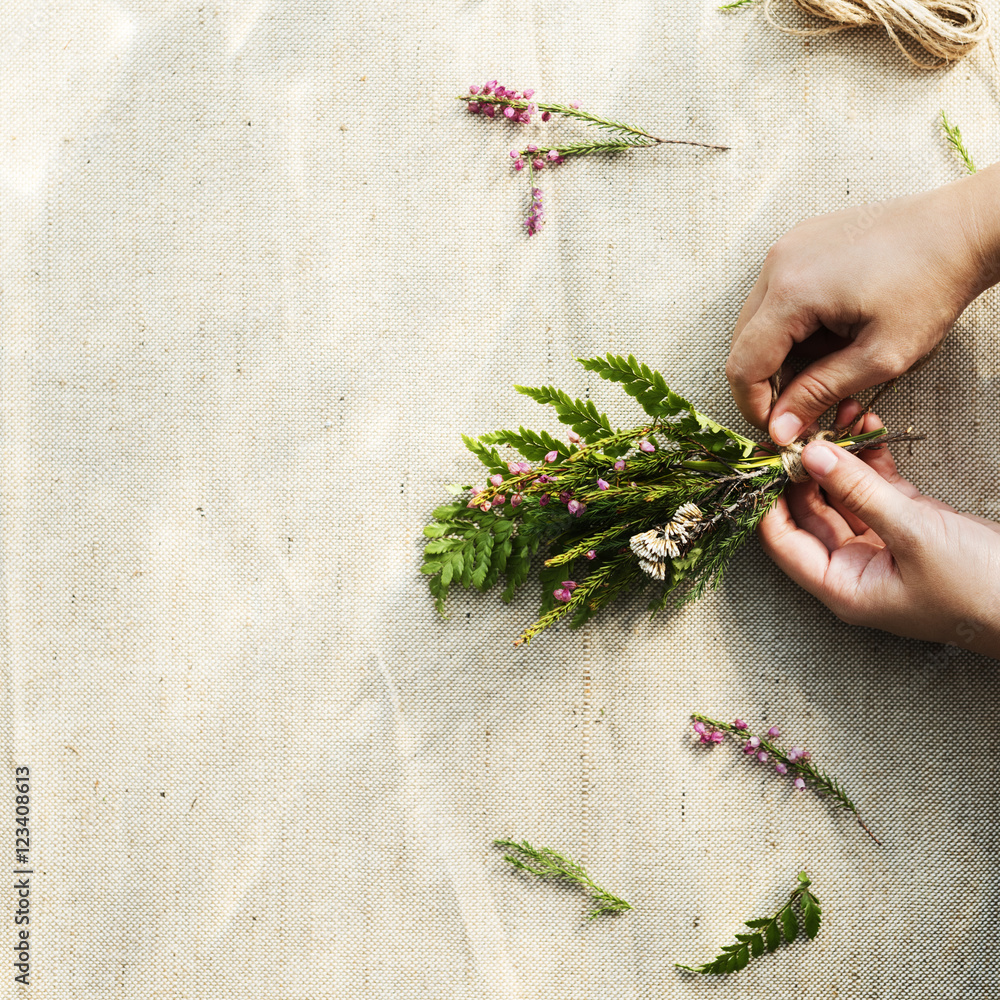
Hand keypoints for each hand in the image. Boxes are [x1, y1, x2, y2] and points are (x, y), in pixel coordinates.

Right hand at [726, 167, 999, 444]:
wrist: (961, 229)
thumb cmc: (932, 285)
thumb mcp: (880, 356)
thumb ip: (821, 393)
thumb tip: (780, 428)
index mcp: (792, 292)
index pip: (744, 365)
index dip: (754, 405)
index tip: (779, 426)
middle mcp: (778, 264)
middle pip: (743, 343)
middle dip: (767, 381)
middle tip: (805, 401)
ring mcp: (786, 248)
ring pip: (757, 320)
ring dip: (781, 351)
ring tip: (830, 356)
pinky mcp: (799, 242)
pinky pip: (775, 294)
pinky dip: (791, 322)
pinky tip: (830, 327)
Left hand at [759, 403, 999, 657]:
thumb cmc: (978, 589)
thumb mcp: (913, 534)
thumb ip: (859, 492)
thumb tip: (811, 455)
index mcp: (841, 585)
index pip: (782, 540)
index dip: (767, 497)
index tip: (763, 455)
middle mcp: (852, 567)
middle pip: (807, 512)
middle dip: (802, 468)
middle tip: (794, 425)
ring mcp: (879, 544)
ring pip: (842, 494)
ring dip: (837, 455)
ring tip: (833, 412)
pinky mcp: (908, 524)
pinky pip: (875, 487)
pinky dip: (870, 458)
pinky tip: (865, 422)